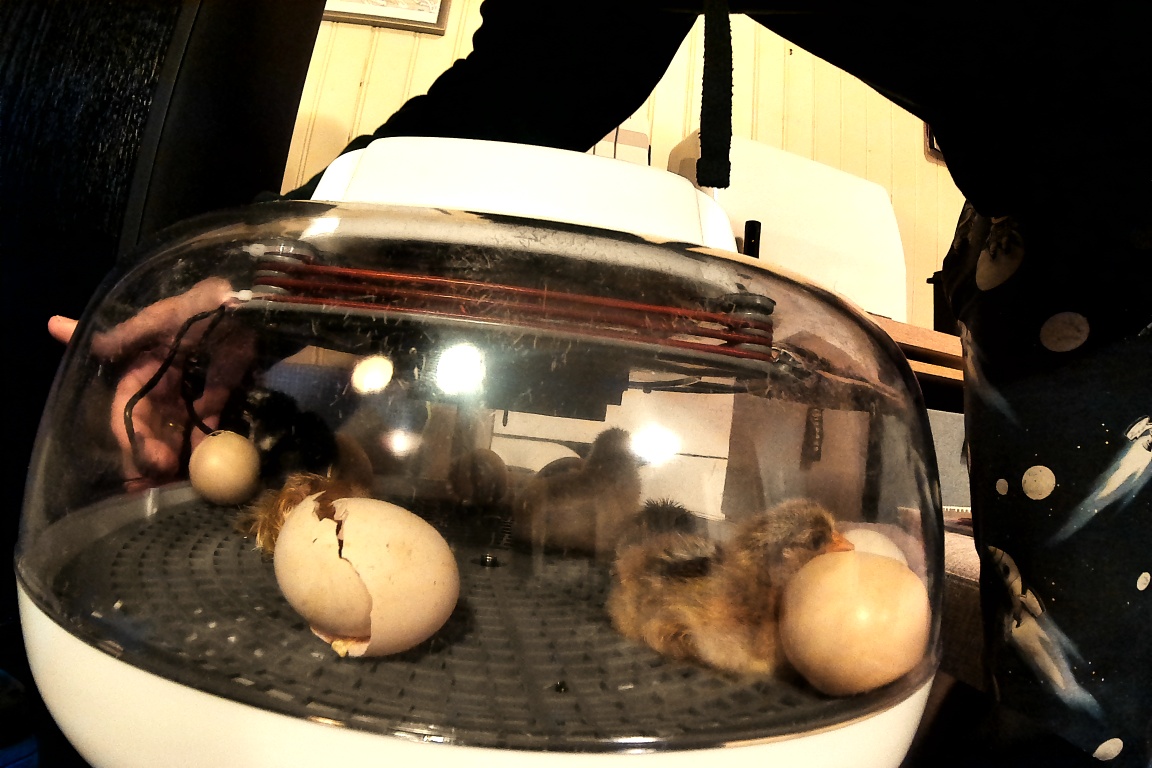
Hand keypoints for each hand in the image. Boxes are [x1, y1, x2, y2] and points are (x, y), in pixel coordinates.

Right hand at [49, 278, 255, 486]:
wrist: (252, 308)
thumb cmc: (201, 310)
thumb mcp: (159, 318)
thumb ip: (120, 334)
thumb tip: (56, 326)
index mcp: (140, 366)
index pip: (125, 408)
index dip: (130, 437)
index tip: (144, 464)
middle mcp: (161, 382)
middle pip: (149, 426)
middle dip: (151, 454)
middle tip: (161, 478)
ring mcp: (190, 391)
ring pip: (175, 429)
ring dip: (175, 454)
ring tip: (179, 479)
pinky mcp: (219, 394)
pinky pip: (207, 423)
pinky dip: (204, 441)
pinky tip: (205, 462)